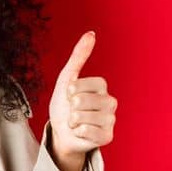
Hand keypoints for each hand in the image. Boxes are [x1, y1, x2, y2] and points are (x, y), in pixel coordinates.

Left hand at [48, 31, 117, 163]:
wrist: (61, 132)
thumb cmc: (64, 105)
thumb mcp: (67, 78)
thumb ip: (79, 56)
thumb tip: (91, 33)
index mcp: (102, 87)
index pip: (87, 83)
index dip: (73, 89)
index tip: (70, 94)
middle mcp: (110, 102)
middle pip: (82, 100)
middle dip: (70, 106)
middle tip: (72, 111)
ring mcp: (110, 120)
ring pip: (83, 117)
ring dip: (72, 120)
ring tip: (75, 122)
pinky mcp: (107, 136)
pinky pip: (87, 131)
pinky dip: (77, 132)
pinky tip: (80, 132)